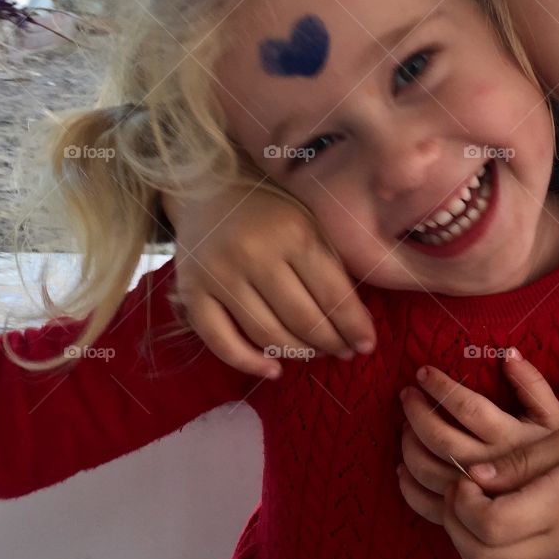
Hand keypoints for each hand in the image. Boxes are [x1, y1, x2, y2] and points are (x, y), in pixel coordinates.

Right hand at [165, 182, 374, 377]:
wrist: (207, 187)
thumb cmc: (270, 208)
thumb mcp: (309, 222)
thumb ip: (330, 265)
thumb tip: (356, 321)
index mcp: (294, 233)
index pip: (332, 293)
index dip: (353, 325)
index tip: (366, 345)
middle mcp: (255, 254)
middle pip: (302, 318)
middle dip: (330, 342)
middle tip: (343, 352)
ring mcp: (219, 276)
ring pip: (266, 334)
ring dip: (296, 354)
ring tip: (314, 354)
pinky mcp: (191, 293)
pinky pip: (221, 342)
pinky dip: (248, 364)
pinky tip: (272, 371)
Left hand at [397, 350, 558, 524]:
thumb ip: (535, 387)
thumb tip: (508, 354)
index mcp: (515, 441)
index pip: (468, 409)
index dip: (441, 388)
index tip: (423, 373)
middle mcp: (495, 472)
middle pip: (441, 440)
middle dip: (417, 413)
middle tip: (406, 395)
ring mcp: (481, 502)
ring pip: (429, 474)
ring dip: (409, 447)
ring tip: (405, 427)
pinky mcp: (472, 526)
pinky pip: (430, 510)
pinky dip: (410, 489)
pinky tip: (404, 471)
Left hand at [434, 426, 558, 558]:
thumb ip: (519, 461)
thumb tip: (473, 476)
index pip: (489, 524)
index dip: (462, 502)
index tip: (467, 476)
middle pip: (482, 558)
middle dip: (455, 524)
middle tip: (459, 492)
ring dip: (467, 547)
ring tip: (472, 512)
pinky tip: (495, 531)